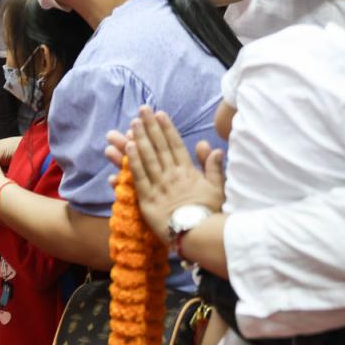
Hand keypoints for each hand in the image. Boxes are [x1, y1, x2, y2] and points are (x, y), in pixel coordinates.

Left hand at [121, 106, 225, 242]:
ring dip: (139, 139)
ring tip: (133, 124)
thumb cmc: (209, 213)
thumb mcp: (217, 188)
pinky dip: (133, 162)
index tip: (159, 114)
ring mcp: (159, 186)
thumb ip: (213, 167)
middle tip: (142, 110)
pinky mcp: (147, 199)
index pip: (175, 145)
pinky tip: (127, 148)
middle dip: (150, 127)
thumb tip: (211, 147)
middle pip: (159, 147)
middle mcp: (172, 175)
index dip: (167, 128)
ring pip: (147, 158)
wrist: (199, 234)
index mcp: (188, 172)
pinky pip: (139, 177)